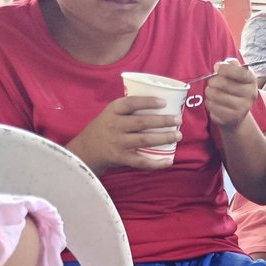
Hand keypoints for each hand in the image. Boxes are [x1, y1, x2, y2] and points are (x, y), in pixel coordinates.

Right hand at [66, 96, 181, 173]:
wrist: (87, 149)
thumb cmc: (105, 127)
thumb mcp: (111, 113)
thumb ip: (129, 109)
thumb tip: (160, 104)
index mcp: (113, 111)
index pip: (130, 103)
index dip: (147, 102)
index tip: (164, 102)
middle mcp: (115, 125)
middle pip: (141, 122)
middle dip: (162, 121)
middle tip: (178, 119)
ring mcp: (118, 142)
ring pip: (144, 140)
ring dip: (164, 138)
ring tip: (178, 135)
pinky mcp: (121, 157)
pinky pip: (141, 161)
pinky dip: (156, 163)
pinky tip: (169, 161)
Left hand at [205, 58, 258, 129]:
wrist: (238, 113)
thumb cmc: (234, 88)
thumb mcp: (235, 74)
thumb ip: (229, 65)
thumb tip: (218, 66)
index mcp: (252, 80)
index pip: (239, 72)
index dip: (224, 68)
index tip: (216, 67)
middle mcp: (250, 94)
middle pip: (223, 83)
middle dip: (212, 81)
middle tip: (212, 83)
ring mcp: (243, 108)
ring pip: (215, 95)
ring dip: (209, 92)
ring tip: (212, 92)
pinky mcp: (233, 118)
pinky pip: (212, 106)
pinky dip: (209, 103)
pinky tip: (213, 102)